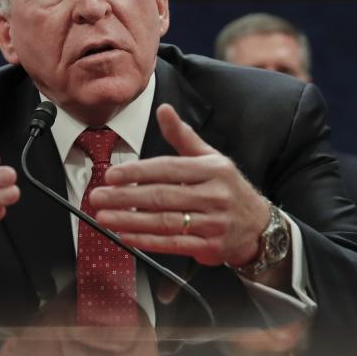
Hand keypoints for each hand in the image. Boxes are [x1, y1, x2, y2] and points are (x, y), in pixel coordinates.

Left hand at [89, 104, 268, 267]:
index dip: (136, 172)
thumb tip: (163, 109)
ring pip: (164, 221)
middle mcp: (214, 195)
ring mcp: (213, 223)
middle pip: (161, 196)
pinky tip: (125, 236)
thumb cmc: (227, 188)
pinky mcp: (209, 246)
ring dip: (129, 220)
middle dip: (124, 197)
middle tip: (97, 197)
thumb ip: (182, 136)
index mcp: (212, 170)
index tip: (111, 175)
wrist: (259, 226)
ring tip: (104, 217)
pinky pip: (173, 244)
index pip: (167, 168)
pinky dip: (146, 241)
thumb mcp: (211, 158)